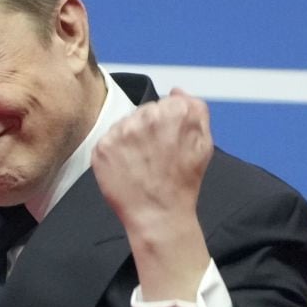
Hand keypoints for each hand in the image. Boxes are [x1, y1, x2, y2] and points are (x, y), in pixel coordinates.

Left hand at [93, 87, 211, 226]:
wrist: (159, 215)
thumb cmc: (183, 182)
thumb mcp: (204, 143)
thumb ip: (196, 109)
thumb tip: (176, 91)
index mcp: (174, 111)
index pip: (165, 103)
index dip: (168, 124)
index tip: (169, 142)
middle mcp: (146, 116)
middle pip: (144, 111)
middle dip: (148, 129)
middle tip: (155, 155)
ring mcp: (122, 131)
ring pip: (125, 124)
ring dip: (131, 138)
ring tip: (141, 163)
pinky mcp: (103, 146)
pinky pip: (108, 140)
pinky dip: (115, 152)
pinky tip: (127, 167)